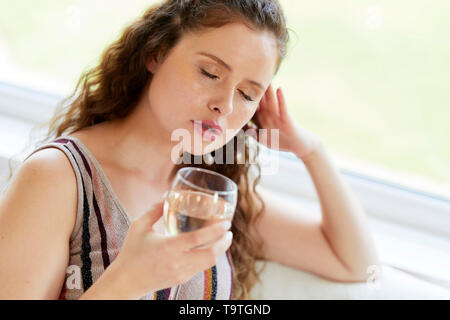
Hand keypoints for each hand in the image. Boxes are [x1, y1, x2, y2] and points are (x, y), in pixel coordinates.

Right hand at [110, 201, 232, 298]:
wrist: (125, 281)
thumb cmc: (131, 252)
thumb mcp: (139, 226)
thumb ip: (154, 210)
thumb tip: (168, 194)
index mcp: (167, 247)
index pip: (198, 239)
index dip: (215, 231)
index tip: (226, 223)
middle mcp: (177, 262)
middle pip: (210, 255)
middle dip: (224, 243)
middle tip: (229, 231)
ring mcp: (180, 273)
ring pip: (208, 263)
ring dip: (219, 251)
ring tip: (223, 239)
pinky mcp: (181, 280)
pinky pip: (201, 268)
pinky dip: (208, 257)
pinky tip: (209, 248)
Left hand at [250, 83, 322, 158]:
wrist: (299, 145)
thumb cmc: (282, 142)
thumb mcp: (265, 140)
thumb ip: (255, 135)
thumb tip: (246, 128)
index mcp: (264, 119)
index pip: (254, 106)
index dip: (246, 99)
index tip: (237, 88)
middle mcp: (271, 115)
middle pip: (262, 100)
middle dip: (256, 90)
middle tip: (248, 76)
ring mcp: (278, 116)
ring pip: (271, 101)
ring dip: (268, 90)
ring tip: (264, 78)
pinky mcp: (287, 119)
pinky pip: (283, 107)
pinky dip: (281, 99)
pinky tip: (279, 89)